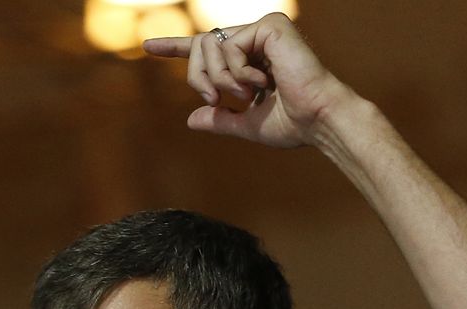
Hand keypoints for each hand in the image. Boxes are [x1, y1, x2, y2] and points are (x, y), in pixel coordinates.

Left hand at [142, 13, 355, 148]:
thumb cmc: (293, 125)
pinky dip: (237, 71)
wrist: (318, 121)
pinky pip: (228, 45)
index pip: (207, 49)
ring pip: (209, 44)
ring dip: (220, 78)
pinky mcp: (270, 25)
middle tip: (217, 99)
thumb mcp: (248, 125)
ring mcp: (263, 29)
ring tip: (248, 93)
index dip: (176, 47)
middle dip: (198, 77)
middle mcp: (256, 38)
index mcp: (251, 59)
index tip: (148, 46)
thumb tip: (191, 119)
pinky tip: (262, 82)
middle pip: (200, 46)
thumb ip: (221, 119)